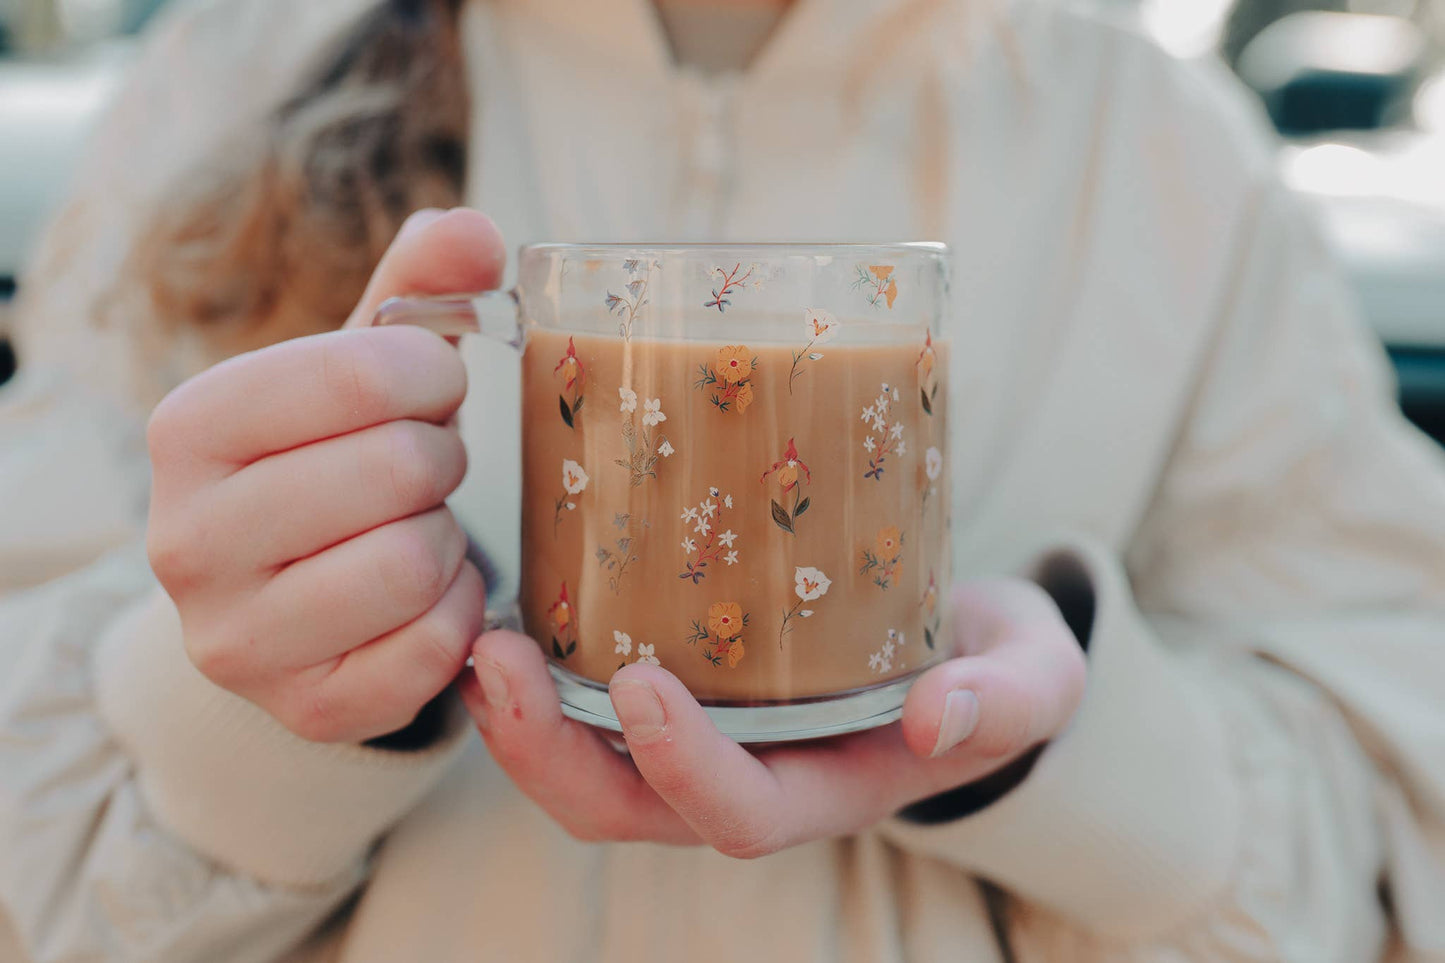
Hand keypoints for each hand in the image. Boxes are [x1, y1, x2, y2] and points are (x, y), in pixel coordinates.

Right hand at [147, 208, 503, 742]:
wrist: (285, 595)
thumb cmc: (330, 461)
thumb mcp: (358, 369)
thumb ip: (416, 289)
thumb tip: (476, 232)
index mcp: (190, 427)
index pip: (364, 374)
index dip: (433, 377)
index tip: (431, 391)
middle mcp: (186, 538)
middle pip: (399, 470)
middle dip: (440, 459)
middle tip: (426, 465)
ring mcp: (237, 639)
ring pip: (413, 563)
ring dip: (447, 536)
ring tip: (419, 525)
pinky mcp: (304, 708)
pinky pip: (433, 649)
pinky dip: (460, 613)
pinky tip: (430, 595)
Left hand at [458, 578, 1086, 855]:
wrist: (966, 646)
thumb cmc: (995, 662)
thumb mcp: (1034, 676)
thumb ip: (1011, 699)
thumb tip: (942, 718)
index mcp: (827, 789)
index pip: (737, 814)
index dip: (681, 767)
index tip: (638, 683)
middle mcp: (749, 779)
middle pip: (625, 810)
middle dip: (548, 757)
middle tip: (498, 662)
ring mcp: (707, 739)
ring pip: (588, 769)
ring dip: (520, 720)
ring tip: (481, 638)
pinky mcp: (685, 686)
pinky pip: (588, 707)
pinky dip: (539, 675)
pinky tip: (508, 606)